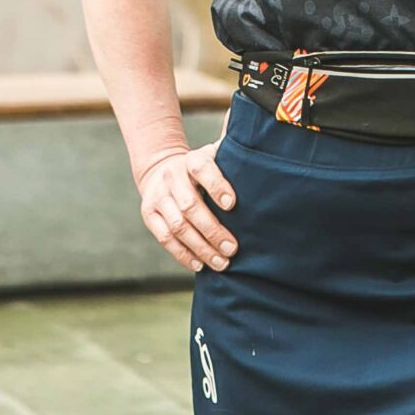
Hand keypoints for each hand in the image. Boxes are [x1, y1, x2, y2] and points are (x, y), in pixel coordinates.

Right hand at [136, 143, 237, 273]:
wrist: (161, 169)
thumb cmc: (201, 168)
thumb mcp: (215, 155)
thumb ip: (235, 156)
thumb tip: (266, 149)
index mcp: (191, 160)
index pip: (202, 169)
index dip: (216, 186)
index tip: (232, 204)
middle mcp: (172, 177)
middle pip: (190, 206)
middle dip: (212, 230)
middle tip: (232, 248)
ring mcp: (158, 197)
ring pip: (178, 227)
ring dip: (201, 248)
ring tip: (221, 262)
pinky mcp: (149, 215)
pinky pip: (165, 239)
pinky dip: (183, 254)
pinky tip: (200, 265)